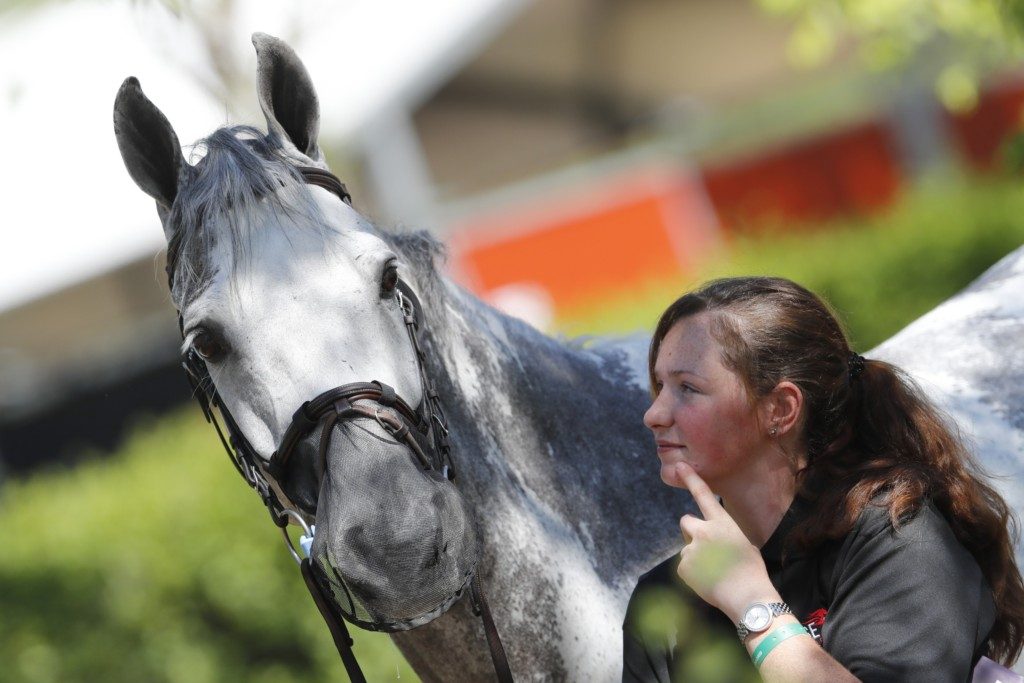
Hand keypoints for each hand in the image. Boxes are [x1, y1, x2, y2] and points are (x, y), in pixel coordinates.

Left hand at [673, 462, 776, 620]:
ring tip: (714, 572)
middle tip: (706, 548)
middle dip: (692, 531)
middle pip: (685, 522)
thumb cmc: (751, 572)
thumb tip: (712, 539)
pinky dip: (693, 572)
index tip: (680, 466)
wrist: (747, 598)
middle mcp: (704, 532)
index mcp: (722, 524)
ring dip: (696, 555)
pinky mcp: (683, 566)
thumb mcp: (744, 544)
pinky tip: (708, 581)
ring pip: (687, 547)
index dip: (691, 479)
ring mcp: (692, 549)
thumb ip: (724, 535)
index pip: (704, 496)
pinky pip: (684, 565)